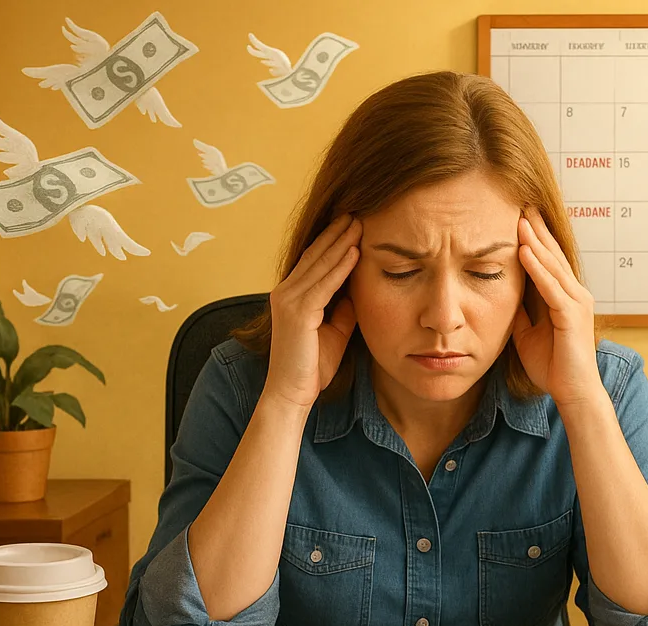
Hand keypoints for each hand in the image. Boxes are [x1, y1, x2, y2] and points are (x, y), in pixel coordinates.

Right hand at [264, 212, 361, 407]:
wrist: (293, 393)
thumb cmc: (312, 367)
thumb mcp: (335, 332)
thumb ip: (342, 309)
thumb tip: (356, 291)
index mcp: (292, 295)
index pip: (315, 260)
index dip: (334, 240)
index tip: (355, 223)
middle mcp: (286, 291)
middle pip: (316, 254)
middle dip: (338, 232)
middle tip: (359, 210)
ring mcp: (288, 300)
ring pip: (320, 264)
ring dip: (342, 242)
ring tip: (361, 222)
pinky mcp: (297, 312)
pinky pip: (324, 284)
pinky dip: (341, 266)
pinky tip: (356, 251)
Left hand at [511, 207, 601, 408]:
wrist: (573, 392)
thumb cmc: (554, 367)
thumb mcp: (527, 334)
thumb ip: (520, 313)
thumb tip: (503, 296)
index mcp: (566, 297)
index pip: (548, 261)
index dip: (534, 239)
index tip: (518, 217)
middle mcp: (575, 294)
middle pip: (553, 254)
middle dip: (536, 229)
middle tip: (521, 203)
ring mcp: (576, 302)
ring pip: (552, 265)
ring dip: (535, 240)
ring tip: (519, 218)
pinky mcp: (572, 315)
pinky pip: (551, 286)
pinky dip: (537, 268)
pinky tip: (524, 250)